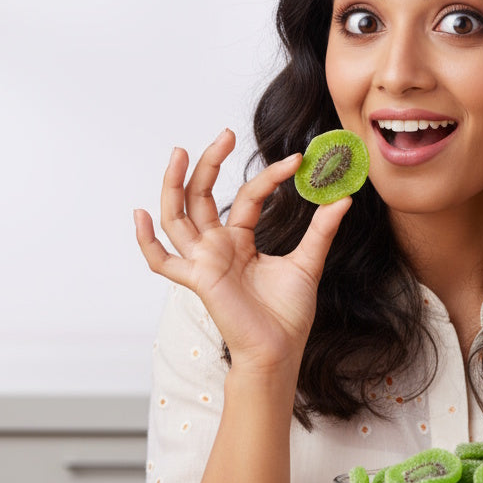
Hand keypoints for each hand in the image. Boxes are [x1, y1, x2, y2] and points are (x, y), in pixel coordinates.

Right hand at [133, 129, 350, 375]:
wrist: (280, 349)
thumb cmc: (288, 314)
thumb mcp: (307, 263)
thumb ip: (321, 230)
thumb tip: (344, 198)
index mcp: (240, 242)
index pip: (248, 197)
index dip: (269, 177)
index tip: (296, 161)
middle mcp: (217, 247)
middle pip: (202, 197)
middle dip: (209, 164)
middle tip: (225, 133)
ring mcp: (204, 262)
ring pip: (177, 217)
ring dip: (174, 185)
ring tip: (180, 152)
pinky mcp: (197, 280)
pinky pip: (162, 262)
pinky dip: (146, 241)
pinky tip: (139, 215)